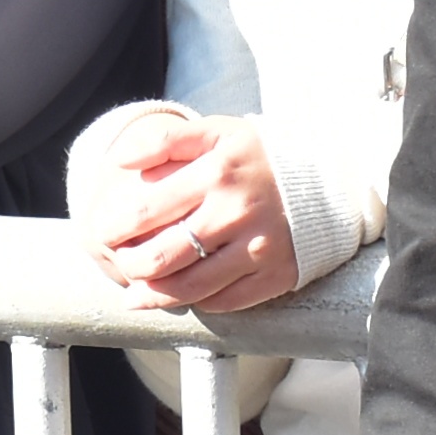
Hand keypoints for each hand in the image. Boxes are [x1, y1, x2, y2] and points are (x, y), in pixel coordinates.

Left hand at [74, 108, 303, 314]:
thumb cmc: (261, 155)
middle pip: (163, 256)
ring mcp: (258, 249)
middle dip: (129, 265)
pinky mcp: (276, 276)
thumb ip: (166, 140)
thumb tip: (118, 159)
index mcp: (216, 174)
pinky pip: (225, 301)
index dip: (114, 228)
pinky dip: (195, 303)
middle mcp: (236, 214)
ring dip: (154, 296)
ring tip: (135, 295)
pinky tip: (178, 297)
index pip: (147, 210)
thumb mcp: (218, 131)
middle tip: (119, 264)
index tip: (101, 232)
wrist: (334, 182)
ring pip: (190, 288)